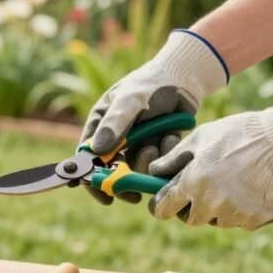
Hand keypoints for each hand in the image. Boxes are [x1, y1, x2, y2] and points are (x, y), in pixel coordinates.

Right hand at [79, 30, 228, 204]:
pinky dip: (165, 152)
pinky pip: (159, 161)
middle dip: (124, 181)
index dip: (91, 178)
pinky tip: (171, 135)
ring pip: (137, 168)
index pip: (87, 157)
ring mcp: (137, 142)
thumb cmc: (151, 83)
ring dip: (147, 162)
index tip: (103, 194)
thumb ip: (114, 125)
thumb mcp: (130, 101)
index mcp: (100, 124)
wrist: (185, 77)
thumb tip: (96, 153)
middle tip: (133, 194)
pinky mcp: (157, 145)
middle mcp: (115, 136)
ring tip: (156, 145)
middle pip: (111, 170)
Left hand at [148, 92, 272, 228]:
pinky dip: (241, 210)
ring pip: (217, 221)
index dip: (160, 206)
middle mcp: (211, 204)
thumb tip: (154, 171)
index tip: (162, 203)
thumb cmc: (239, 134)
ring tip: (230, 183)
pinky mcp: (255, 219)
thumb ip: (173, 158)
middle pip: (191, 219)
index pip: (163, 209)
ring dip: (217, 209)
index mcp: (192, 184)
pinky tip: (249, 189)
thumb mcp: (200, 138)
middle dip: (191, 207)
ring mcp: (234, 214)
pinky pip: (240, 221)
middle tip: (201, 188)